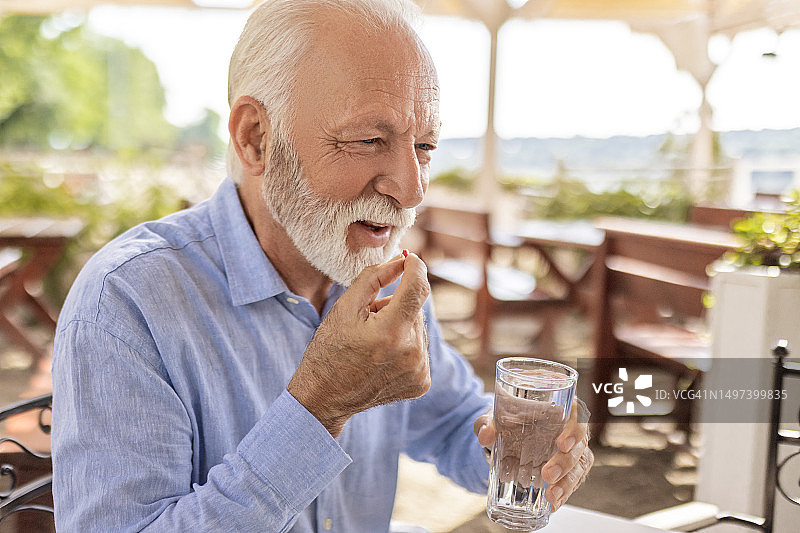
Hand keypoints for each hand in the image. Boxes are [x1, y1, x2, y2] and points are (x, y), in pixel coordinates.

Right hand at [288, 253, 430, 436]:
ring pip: (418, 328)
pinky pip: (420, 349)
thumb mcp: (345, 307)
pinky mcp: (421, 382)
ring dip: (401, 326)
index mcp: (391, 332)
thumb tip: (403, 259)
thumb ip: (374, 277)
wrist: (326, 397)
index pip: (418, 287)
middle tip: (369, 321)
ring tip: (374, 343)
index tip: (410, 258)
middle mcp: (411, 352)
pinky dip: (405, 346)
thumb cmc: (331, 348)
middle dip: (396, 306)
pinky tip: (383, 358)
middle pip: (416, 308)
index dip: (415, 267)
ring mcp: (419, 370)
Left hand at [475, 397, 592, 510]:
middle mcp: (569, 428)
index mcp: (557, 408)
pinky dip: (564, 493)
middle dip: (566, 462)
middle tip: (547, 475)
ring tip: (551, 496)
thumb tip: (484, 435)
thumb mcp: (494, 418)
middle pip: (579, 444)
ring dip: (568, 483)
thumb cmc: (507, 421)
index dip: (574, 429)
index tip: (561, 444)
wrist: (505, 437)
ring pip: (580, 465)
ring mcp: (572, 450)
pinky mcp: (569, 468)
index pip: (577, 414)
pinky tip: (553, 504)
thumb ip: (487, 423)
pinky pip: (574, 481)